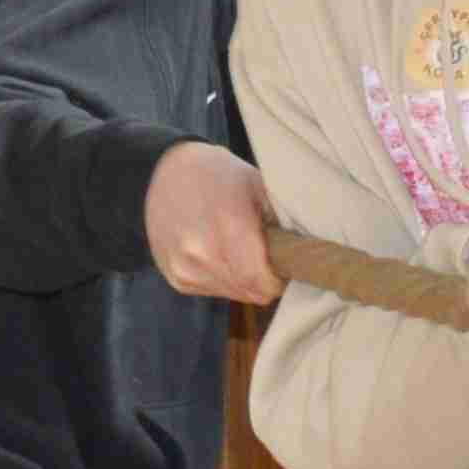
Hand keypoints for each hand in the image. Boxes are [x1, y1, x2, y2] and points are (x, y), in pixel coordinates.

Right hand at [146, 143, 279, 302]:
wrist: (163, 174)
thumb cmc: (218, 176)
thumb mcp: (257, 184)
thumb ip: (282, 221)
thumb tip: (305, 253)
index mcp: (229, 227)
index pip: (264, 282)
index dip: (279, 279)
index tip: (284, 264)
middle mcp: (203, 254)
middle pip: (251, 292)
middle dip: (264, 279)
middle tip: (265, 254)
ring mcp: (186, 269)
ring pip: (233, 294)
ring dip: (243, 280)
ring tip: (239, 249)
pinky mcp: (176, 278)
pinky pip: (213, 291)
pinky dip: (223, 278)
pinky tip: (217, 251)